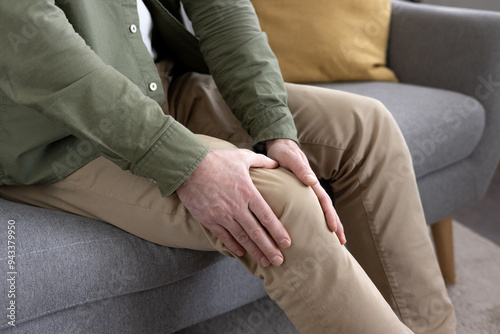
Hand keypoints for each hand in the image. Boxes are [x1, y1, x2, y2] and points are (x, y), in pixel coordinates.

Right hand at [176, 149, 291, 266]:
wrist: (188, 166)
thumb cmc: (216, 160)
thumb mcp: (242, 157)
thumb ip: (261, 161)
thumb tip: (277, 163)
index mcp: (248, 193)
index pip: (267, 217)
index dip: (278, 231)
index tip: (287, 243)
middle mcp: (237, 207)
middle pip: (257, 232)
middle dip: (269, 248)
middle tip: (279, 261)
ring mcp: (222, 215)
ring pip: (242, 238)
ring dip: (254, 251)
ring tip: (264, 262)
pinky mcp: (209, 220)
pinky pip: (224, 237)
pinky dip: (233, 246)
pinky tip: (241, 253)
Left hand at [266, 139, 345, 244]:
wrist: (280, 146)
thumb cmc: (284, 152)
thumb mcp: (290, 158)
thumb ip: (299, 168)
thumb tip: (312, 180)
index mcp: (311, 182)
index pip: (324, 201)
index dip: (329, 215)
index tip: (333, 229)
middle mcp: (311, 189)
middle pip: (327, 209)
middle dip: (335, 226)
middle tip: (341, 243)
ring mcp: (307, 193)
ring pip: (320, 211)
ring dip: (329, 226)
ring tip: (334, 242)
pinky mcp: (300, 195)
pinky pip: (310, 210)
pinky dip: (315, 221)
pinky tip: (315, 232)